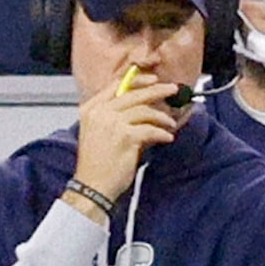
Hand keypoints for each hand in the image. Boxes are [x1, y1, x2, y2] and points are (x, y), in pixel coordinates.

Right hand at [71, 71, 182, 204]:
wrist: (92, 185)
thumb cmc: (97, 163)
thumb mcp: (101, 133)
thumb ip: (118, 118)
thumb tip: (146, 110)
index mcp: (91, 108)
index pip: (116, 85)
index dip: (137, 80)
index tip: (153, 80)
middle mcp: (100, 112)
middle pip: (133, 94)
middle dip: (157, 91)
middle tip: (172, 90)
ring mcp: (112, 123)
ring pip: (145, 110)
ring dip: (162, 117)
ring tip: (171, 124)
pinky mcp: (126, 137)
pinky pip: (151, 129)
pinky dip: (162, 133)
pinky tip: (167, 138)